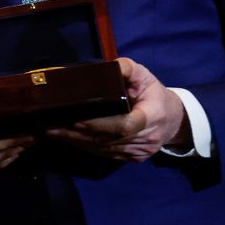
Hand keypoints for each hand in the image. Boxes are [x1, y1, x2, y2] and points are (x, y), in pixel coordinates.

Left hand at [46, 57, 189, 161]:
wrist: (173, 120)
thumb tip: (109, 66)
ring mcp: (139, 152)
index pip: (124, 125)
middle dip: (78, 133)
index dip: (99, 124)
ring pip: (104, 149)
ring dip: (77, 141)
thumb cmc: (154, 94)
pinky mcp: (132, 158)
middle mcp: (146, 139)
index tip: (76, 120)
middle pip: (108, 139)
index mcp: (152, 116)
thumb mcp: (144, 76)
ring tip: (53, 131)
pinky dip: (85, 147)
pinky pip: (106, 154)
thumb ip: (127, 69)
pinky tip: (68, 139)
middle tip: (51, 125)